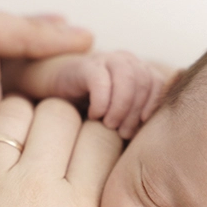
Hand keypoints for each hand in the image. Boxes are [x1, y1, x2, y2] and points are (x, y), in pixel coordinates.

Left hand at [0, 91, 121, 206]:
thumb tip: (90, 196)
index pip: (100, 137)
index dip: (92, 138)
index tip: (76, 150)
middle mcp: (35, 188)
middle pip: (59, 114)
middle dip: (56, 123)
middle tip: (38, 147)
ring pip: (13, 109)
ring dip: (13, 118)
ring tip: (0, 142)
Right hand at [6, 51, 168, 138]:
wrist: (46, 97)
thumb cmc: (85, 116)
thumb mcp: (116, 124)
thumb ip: (136, 126)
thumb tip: (161, 146)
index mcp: (138, 72)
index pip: (159, 85)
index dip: (151, 109)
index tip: (138, 131)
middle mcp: (125, 61)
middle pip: (146, 81)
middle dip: (135, 111)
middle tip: (122, 134)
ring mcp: (105, 60)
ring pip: (129, 77)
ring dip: (121, 107)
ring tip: (108, 125)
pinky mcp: (84, 65)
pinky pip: (102, 79)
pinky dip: (102, 101)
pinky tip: (94, 115)